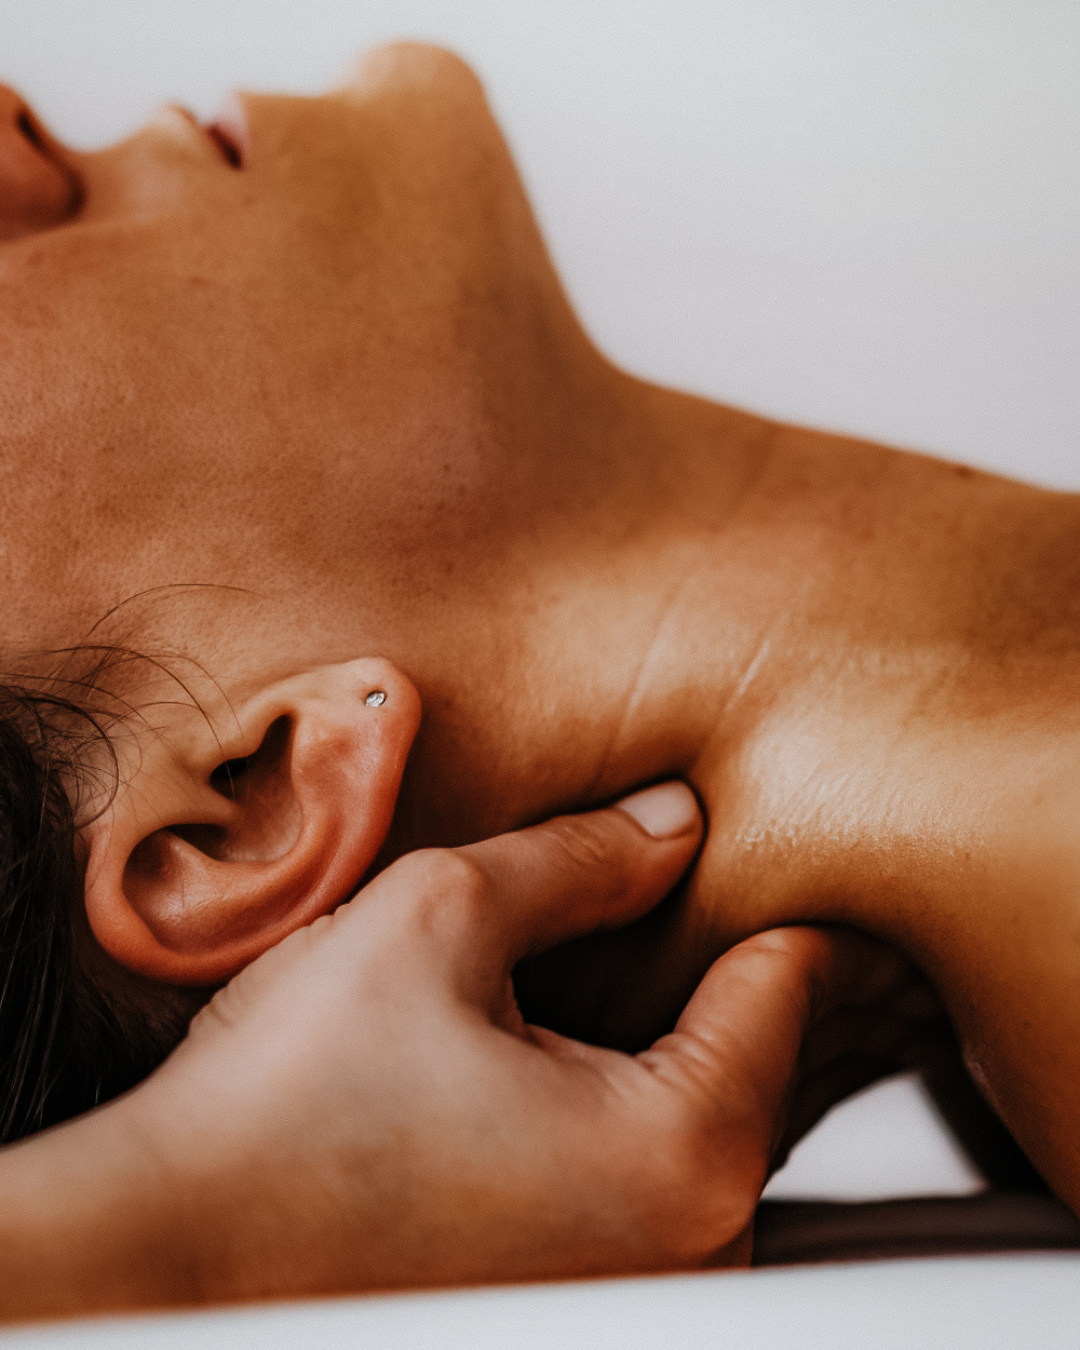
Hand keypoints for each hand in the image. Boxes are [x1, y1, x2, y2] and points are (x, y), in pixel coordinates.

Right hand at [0, 782, 923, 1316]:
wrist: (171, 1253)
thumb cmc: (283, 1107)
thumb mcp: (435, 922)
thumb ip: (579, 861)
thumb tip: (673, 822)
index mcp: (681, 1153)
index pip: (787, 987)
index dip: (766, 899)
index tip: (742, 855)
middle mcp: (692, 1258)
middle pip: (759, 1064)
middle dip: (710, 977)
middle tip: (651, 906)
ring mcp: (644, 1303)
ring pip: (707, 1132)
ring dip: (665, 1054)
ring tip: (583, 993)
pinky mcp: (587, 1316)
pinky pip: (654, 1194)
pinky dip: (626, 1125)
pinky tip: (541, 1082)